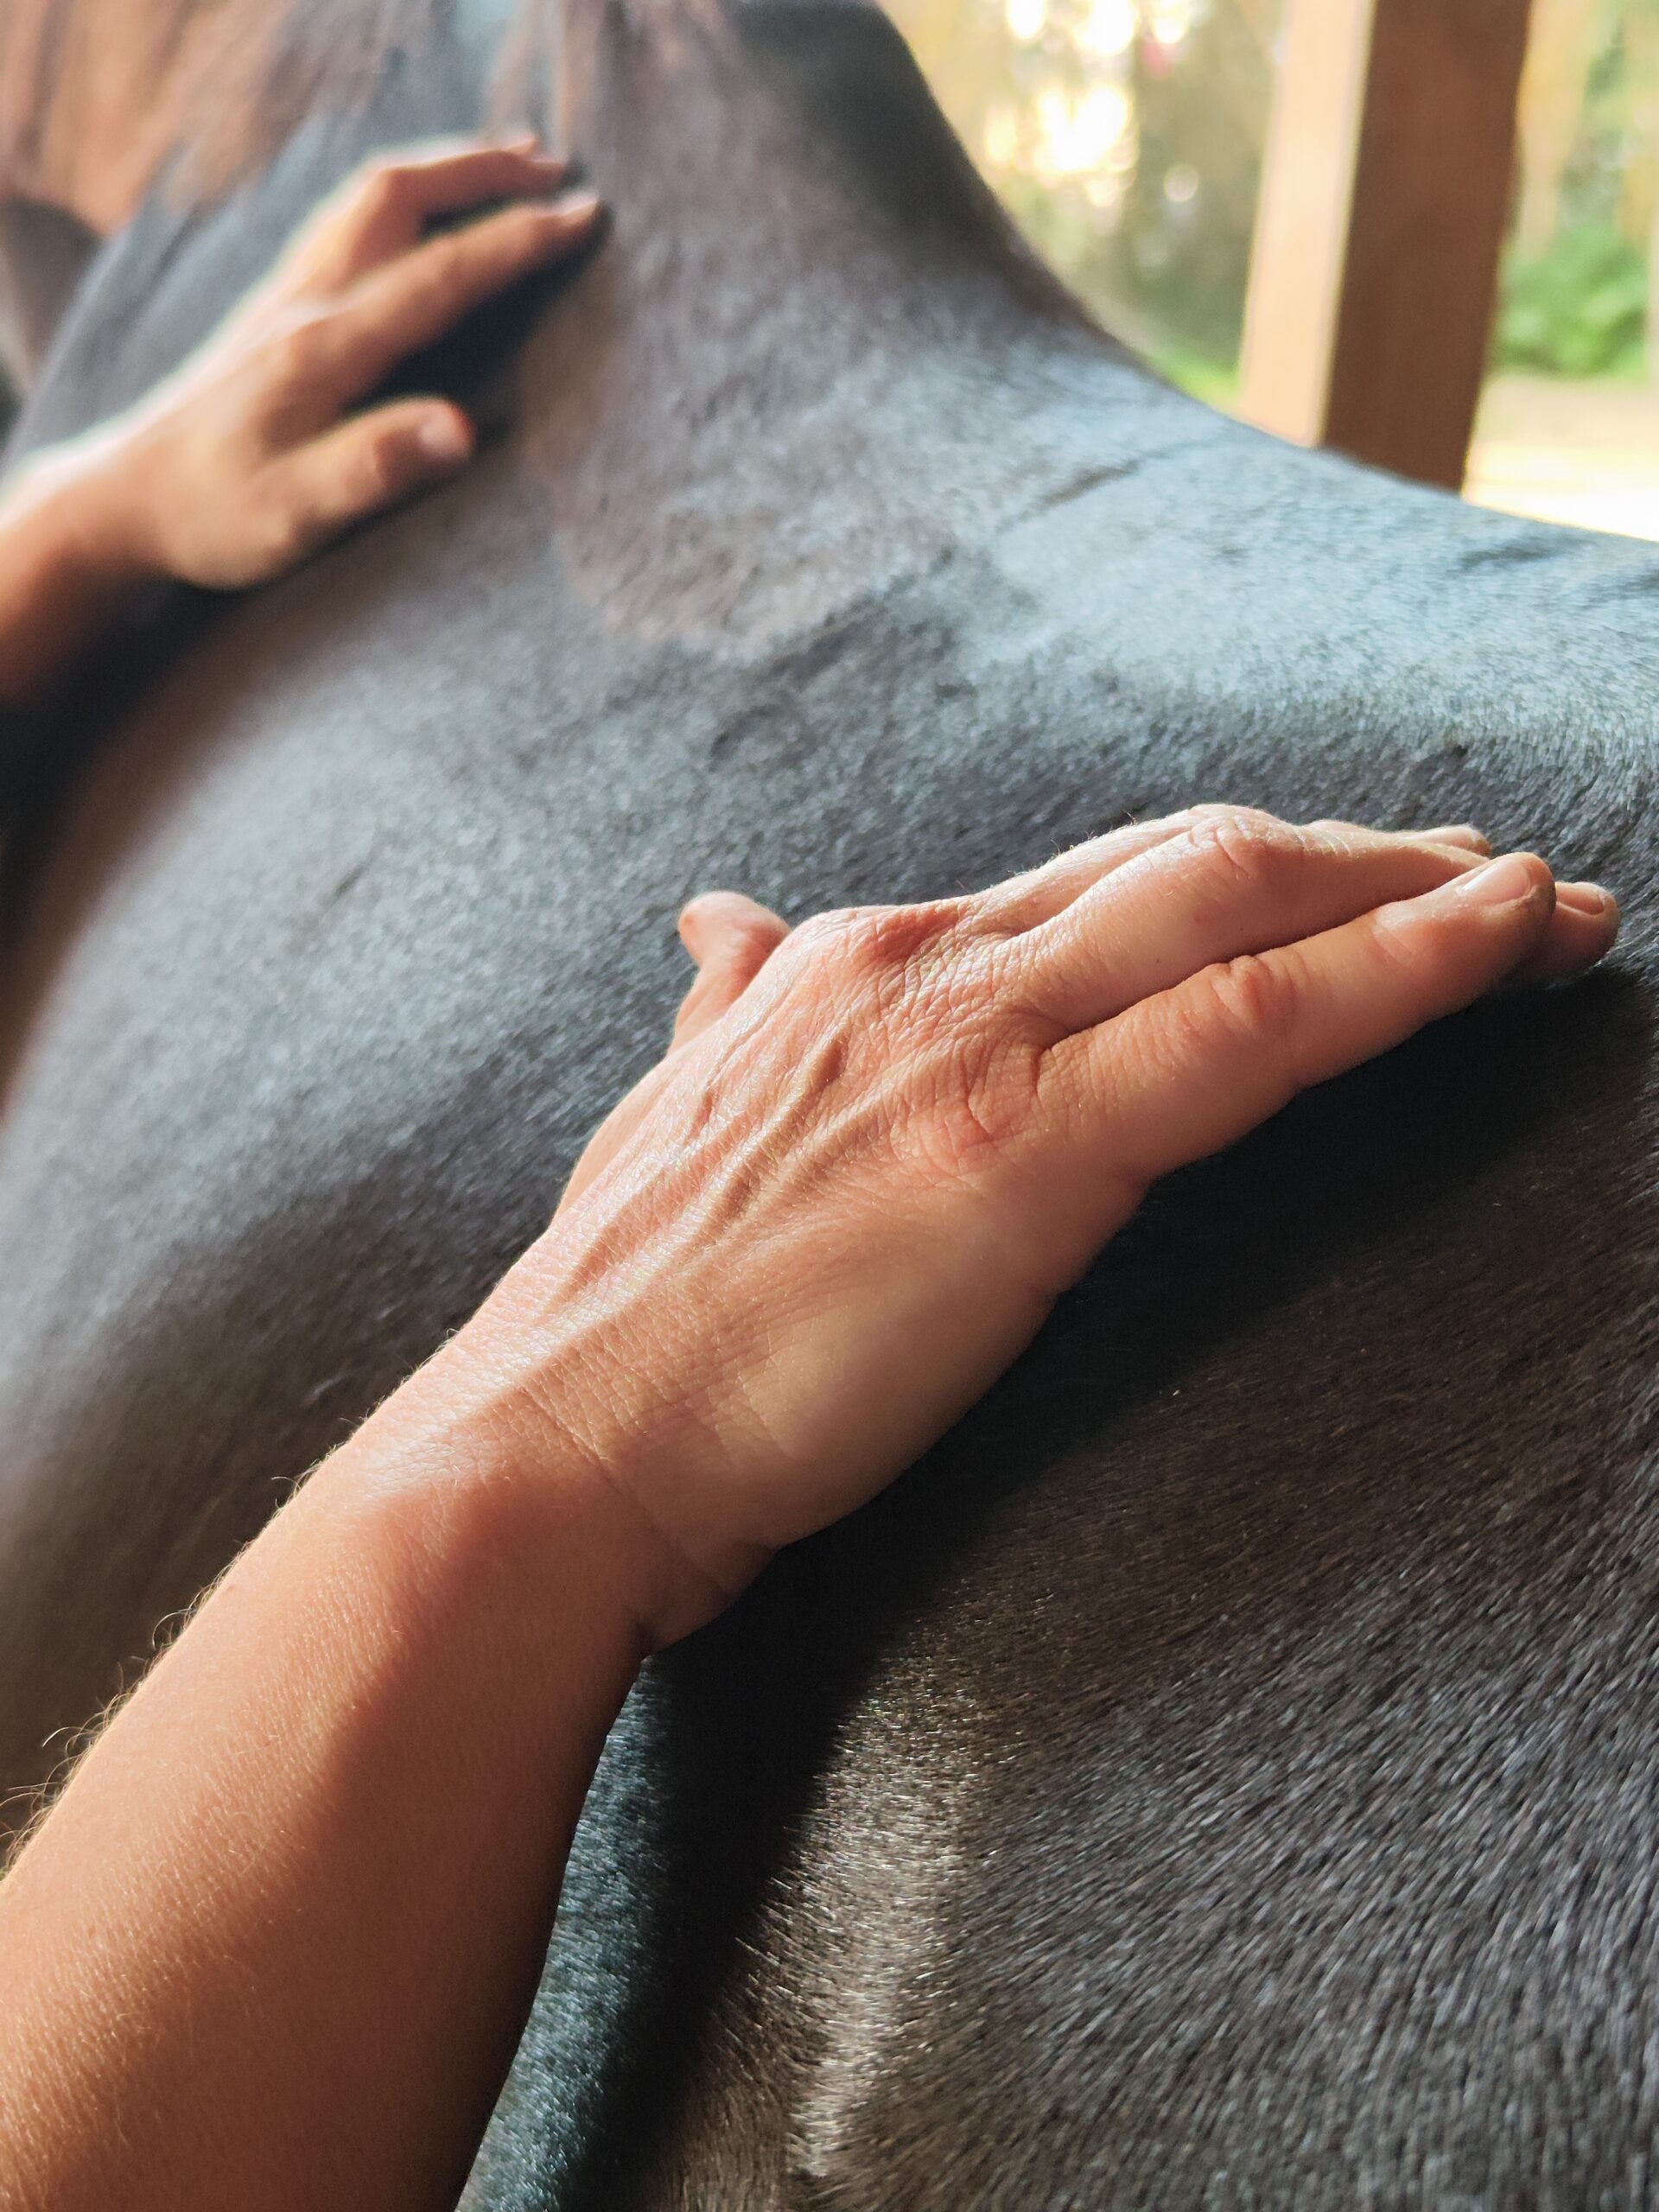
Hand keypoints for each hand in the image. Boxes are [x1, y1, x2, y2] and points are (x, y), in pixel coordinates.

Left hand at [21, 137, 600, 591]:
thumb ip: (377, 467)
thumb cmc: (215, 518)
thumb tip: (462, 431)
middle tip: (558, 171)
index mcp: (326, 350)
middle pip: (400, 198)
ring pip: (371, 197)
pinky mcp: (277, 307)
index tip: (583, 216)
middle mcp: (306, 303)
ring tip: (509, 164)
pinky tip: (421, 206)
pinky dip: (404, 193)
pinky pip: (349, 219)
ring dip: (444, 171)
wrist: (126, 500)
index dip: (517, 242)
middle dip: (484, 174)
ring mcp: (287, 296)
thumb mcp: (298, 514)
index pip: (440, 275)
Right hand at [449, 809, 1617, 1645]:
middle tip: (1486, 875)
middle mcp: (920, 965)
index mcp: (849, 961)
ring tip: (1542, 910)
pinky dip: (1405, 966)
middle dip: (1357, 856)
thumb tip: (722, 919)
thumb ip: (727, 1006)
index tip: (1345, 884)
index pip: (1091, 882)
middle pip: (1192, 861)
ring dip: (1417, 895)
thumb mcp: (672, 1118)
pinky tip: (1510, 939)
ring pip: (1245, 909)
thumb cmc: (619, 1322)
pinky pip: (1258, 1024)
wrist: (552, 1447)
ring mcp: (974, 1043)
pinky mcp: (1025, 1147)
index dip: (1238, 872)